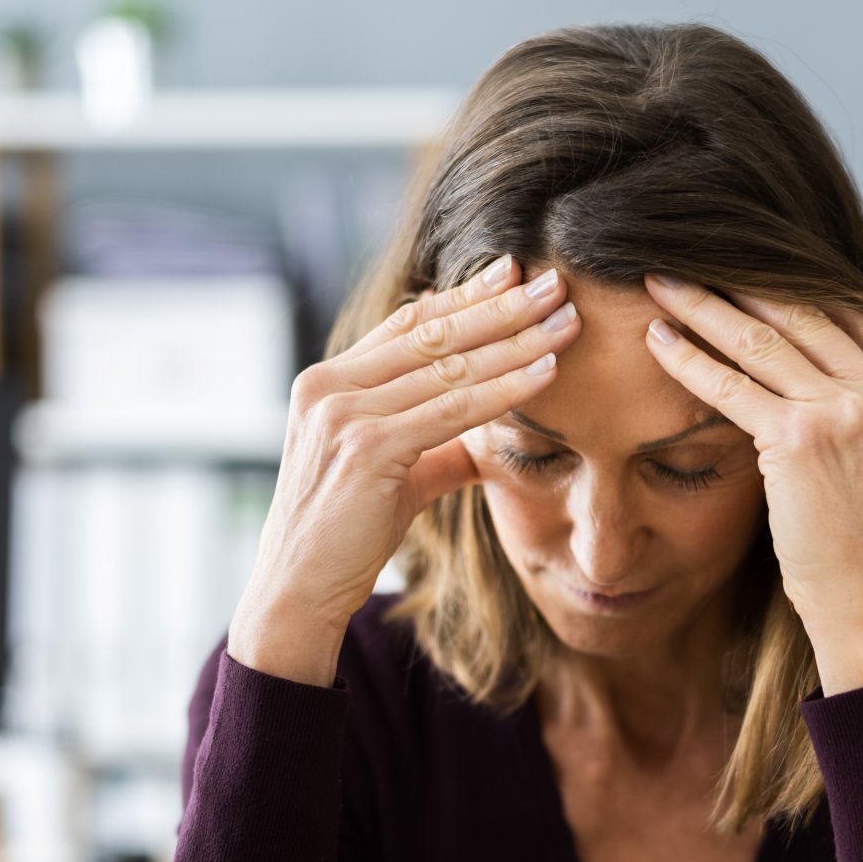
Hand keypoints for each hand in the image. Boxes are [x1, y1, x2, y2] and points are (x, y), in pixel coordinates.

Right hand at [230, 258, 580, 684]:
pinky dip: (505, 389)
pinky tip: (545, 371)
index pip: (407, 326)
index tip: (511, 272)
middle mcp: (330, 388)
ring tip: (566, 321)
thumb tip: (486, 436)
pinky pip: (453, 409)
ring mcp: (344, 415)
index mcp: (328, 383)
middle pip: (432, 334)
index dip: (463, 296)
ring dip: (515, 340)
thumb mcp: (391, 476)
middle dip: (499, 305)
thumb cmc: (344, 536)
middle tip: (554, 282)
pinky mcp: (367, 448)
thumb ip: (434, 446)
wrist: (297, 589)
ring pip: (449, 367)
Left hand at [640, 276, 862, 694]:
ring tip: (659, 282)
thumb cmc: (860, 544)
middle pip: (801, 315)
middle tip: (689, 254)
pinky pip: (732, 387)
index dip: (793, 282)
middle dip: (739, 280)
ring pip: (761, 342)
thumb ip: (856, 409)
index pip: (848, 313)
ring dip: (703, 306)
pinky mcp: (801, 440)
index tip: (744, 260)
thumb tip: (804, 369)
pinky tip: (656, 340)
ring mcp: (846, 413)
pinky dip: (689, 359)